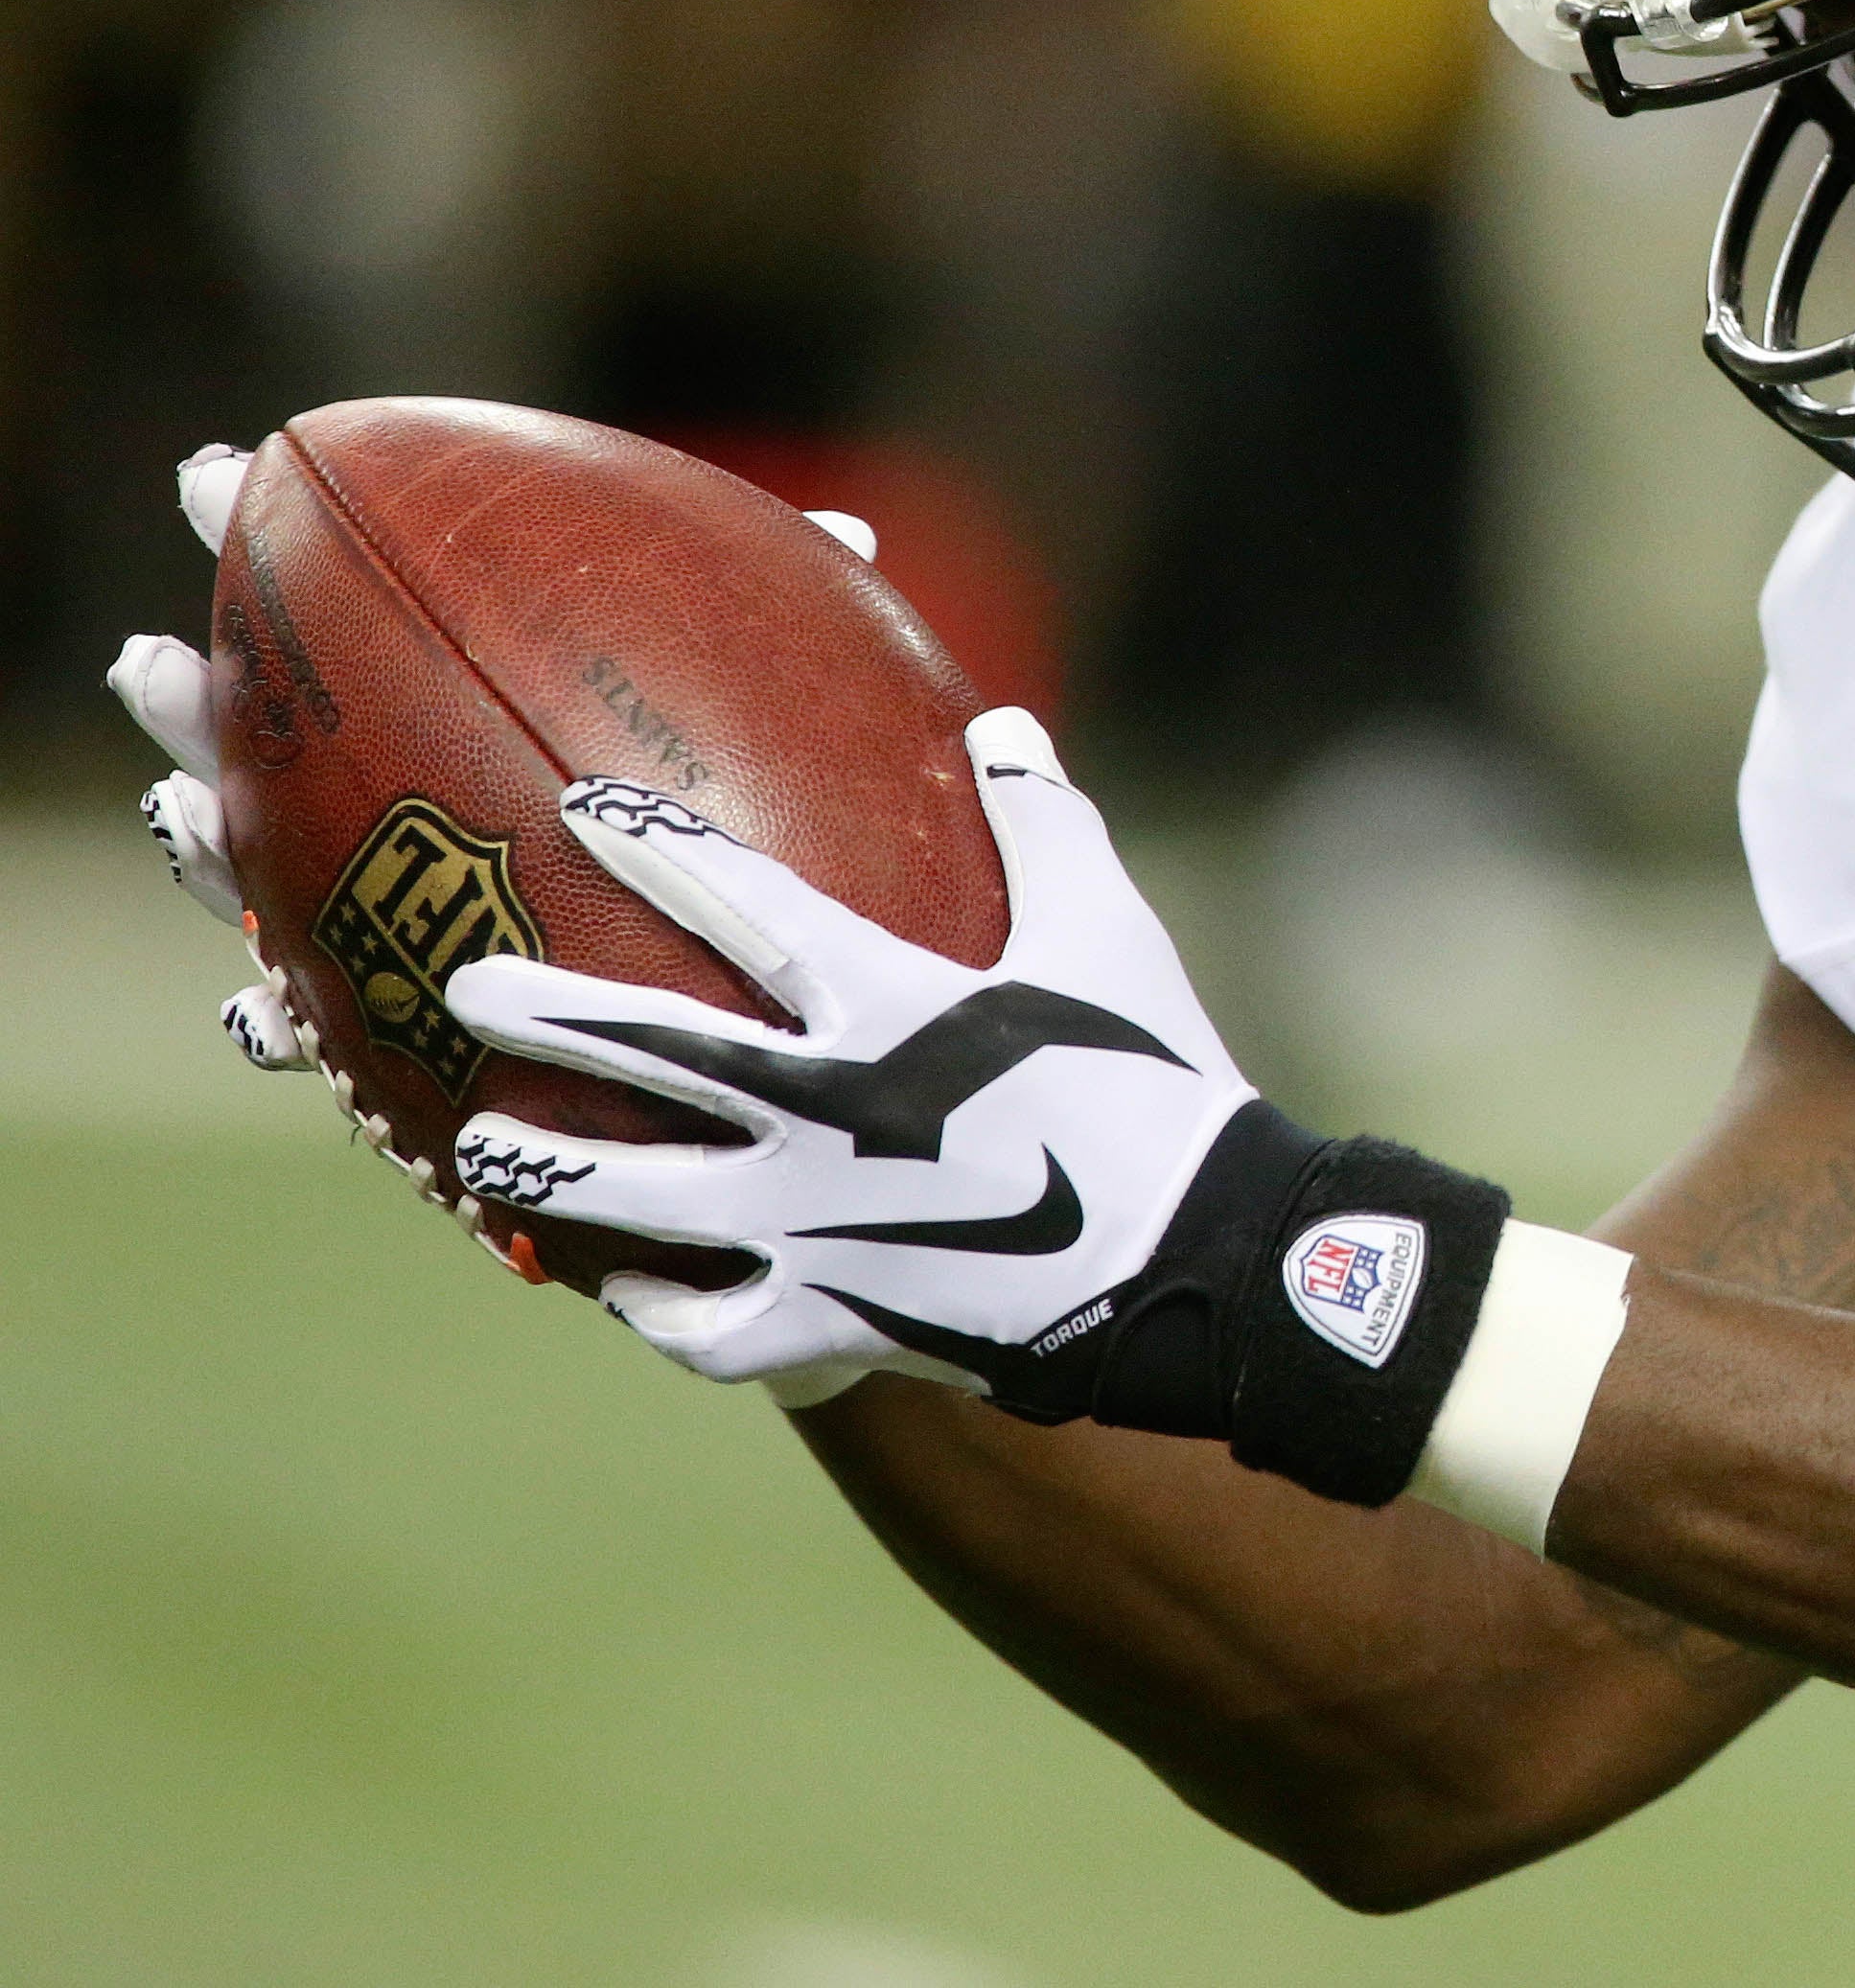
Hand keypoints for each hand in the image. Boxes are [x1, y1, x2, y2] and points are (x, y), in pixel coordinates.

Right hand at [106, 458, 884, 1082]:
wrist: (812, 1033)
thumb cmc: (793, 860)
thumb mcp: (792, 738)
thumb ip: (796, 634)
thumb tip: (850, 538)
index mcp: (472, 720)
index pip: (358, 623)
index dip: (275, 547)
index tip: (223, 477)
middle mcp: (421, 817)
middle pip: (272, 746)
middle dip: (201, 705)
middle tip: (159, 664)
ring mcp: (407, 922)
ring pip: (265, 883)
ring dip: (209, 849)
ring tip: (183, 809)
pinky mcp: (424, 1045)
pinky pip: (331, 1044)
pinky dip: (283, 1027)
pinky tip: (256, 1011)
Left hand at [441, 709, 1263, 1407]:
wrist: (1194, 1256)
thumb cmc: (1153, 1078)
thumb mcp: (1107, 934)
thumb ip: (1044, 825)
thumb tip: (1001, 723)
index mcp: (893, 1004)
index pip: (748, 909)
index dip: (660, 852)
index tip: (579, 810)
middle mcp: (826, 1109)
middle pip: (654, 1053)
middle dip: (549, 1012)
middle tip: (464, 983)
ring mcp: (815, 1223)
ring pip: (642, 1200)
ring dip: (551, 1166)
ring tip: (478, 1143)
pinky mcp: (830, 1318)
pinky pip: (711, 1326)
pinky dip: (662, 1308)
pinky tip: (629, 1288)